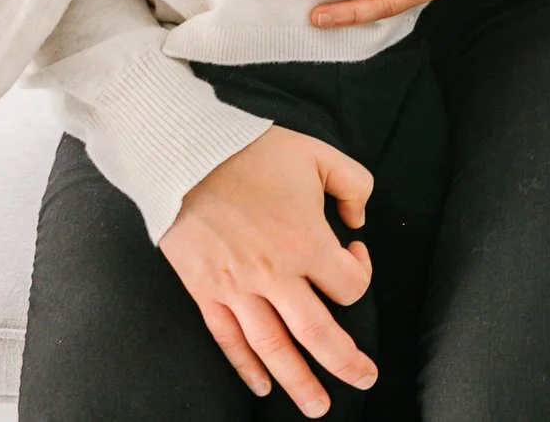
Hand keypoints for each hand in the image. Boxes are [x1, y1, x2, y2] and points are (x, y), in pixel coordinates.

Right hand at [159, 126, 377, 417]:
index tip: (354, 253)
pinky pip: (228, 338)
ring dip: (298, 381)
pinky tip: (261, 386)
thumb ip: (355, 185)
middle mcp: (274, 274)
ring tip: (317, 407)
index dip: (361, 273)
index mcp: (306, 241)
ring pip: (273, 348)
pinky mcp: (205, 291)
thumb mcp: (320, 154)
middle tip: (365, 379)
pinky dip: (246, 366)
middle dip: (345, 363)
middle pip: (317, 334)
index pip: (349, 286)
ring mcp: (236, 288)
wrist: (184, 155)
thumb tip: (358, 220)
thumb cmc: (255, 153)